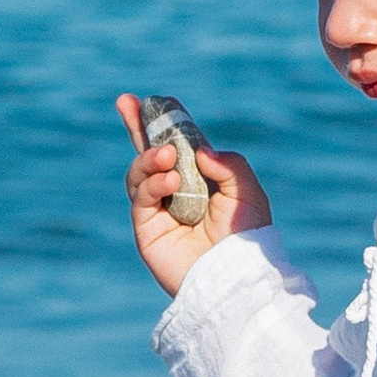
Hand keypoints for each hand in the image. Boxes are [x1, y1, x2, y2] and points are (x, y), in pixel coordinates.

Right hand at [118, 94, 270, 295]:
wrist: (236, 277)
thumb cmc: (249, 238)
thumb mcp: (249, 193)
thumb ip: (229, 164)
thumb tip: (199, 151)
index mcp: (202, 181)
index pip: (180, 146)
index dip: (168, 122)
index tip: (158, 99)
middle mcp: (178, 193)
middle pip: (149, 152)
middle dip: (136, 125)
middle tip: (127, 101)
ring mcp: (160, 210)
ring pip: (140, 172)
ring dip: (150, 158)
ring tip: (167, 157)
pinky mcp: (147, 229)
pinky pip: (140, 197)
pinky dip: (152, 183)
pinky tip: (170, 182)